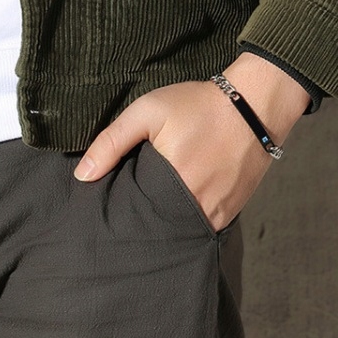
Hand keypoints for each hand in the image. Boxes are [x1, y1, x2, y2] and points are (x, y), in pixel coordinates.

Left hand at [73, 53, 310, 230]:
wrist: (255, 105)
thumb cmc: (199, 105)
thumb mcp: (148, 112)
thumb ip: (112, 142)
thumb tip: (82, 176)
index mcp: (172, 184)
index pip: (135, 216)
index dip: (122, 215)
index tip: (111, 211)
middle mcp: (197, 206)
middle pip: (159, 230)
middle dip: (144, 224)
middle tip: (131, 214)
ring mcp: (218, 213)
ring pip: (182, 233)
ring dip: (167, 226)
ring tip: (153, 213)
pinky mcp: (232, 212)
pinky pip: (202, 228)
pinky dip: (189, 223)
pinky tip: (179, 209)